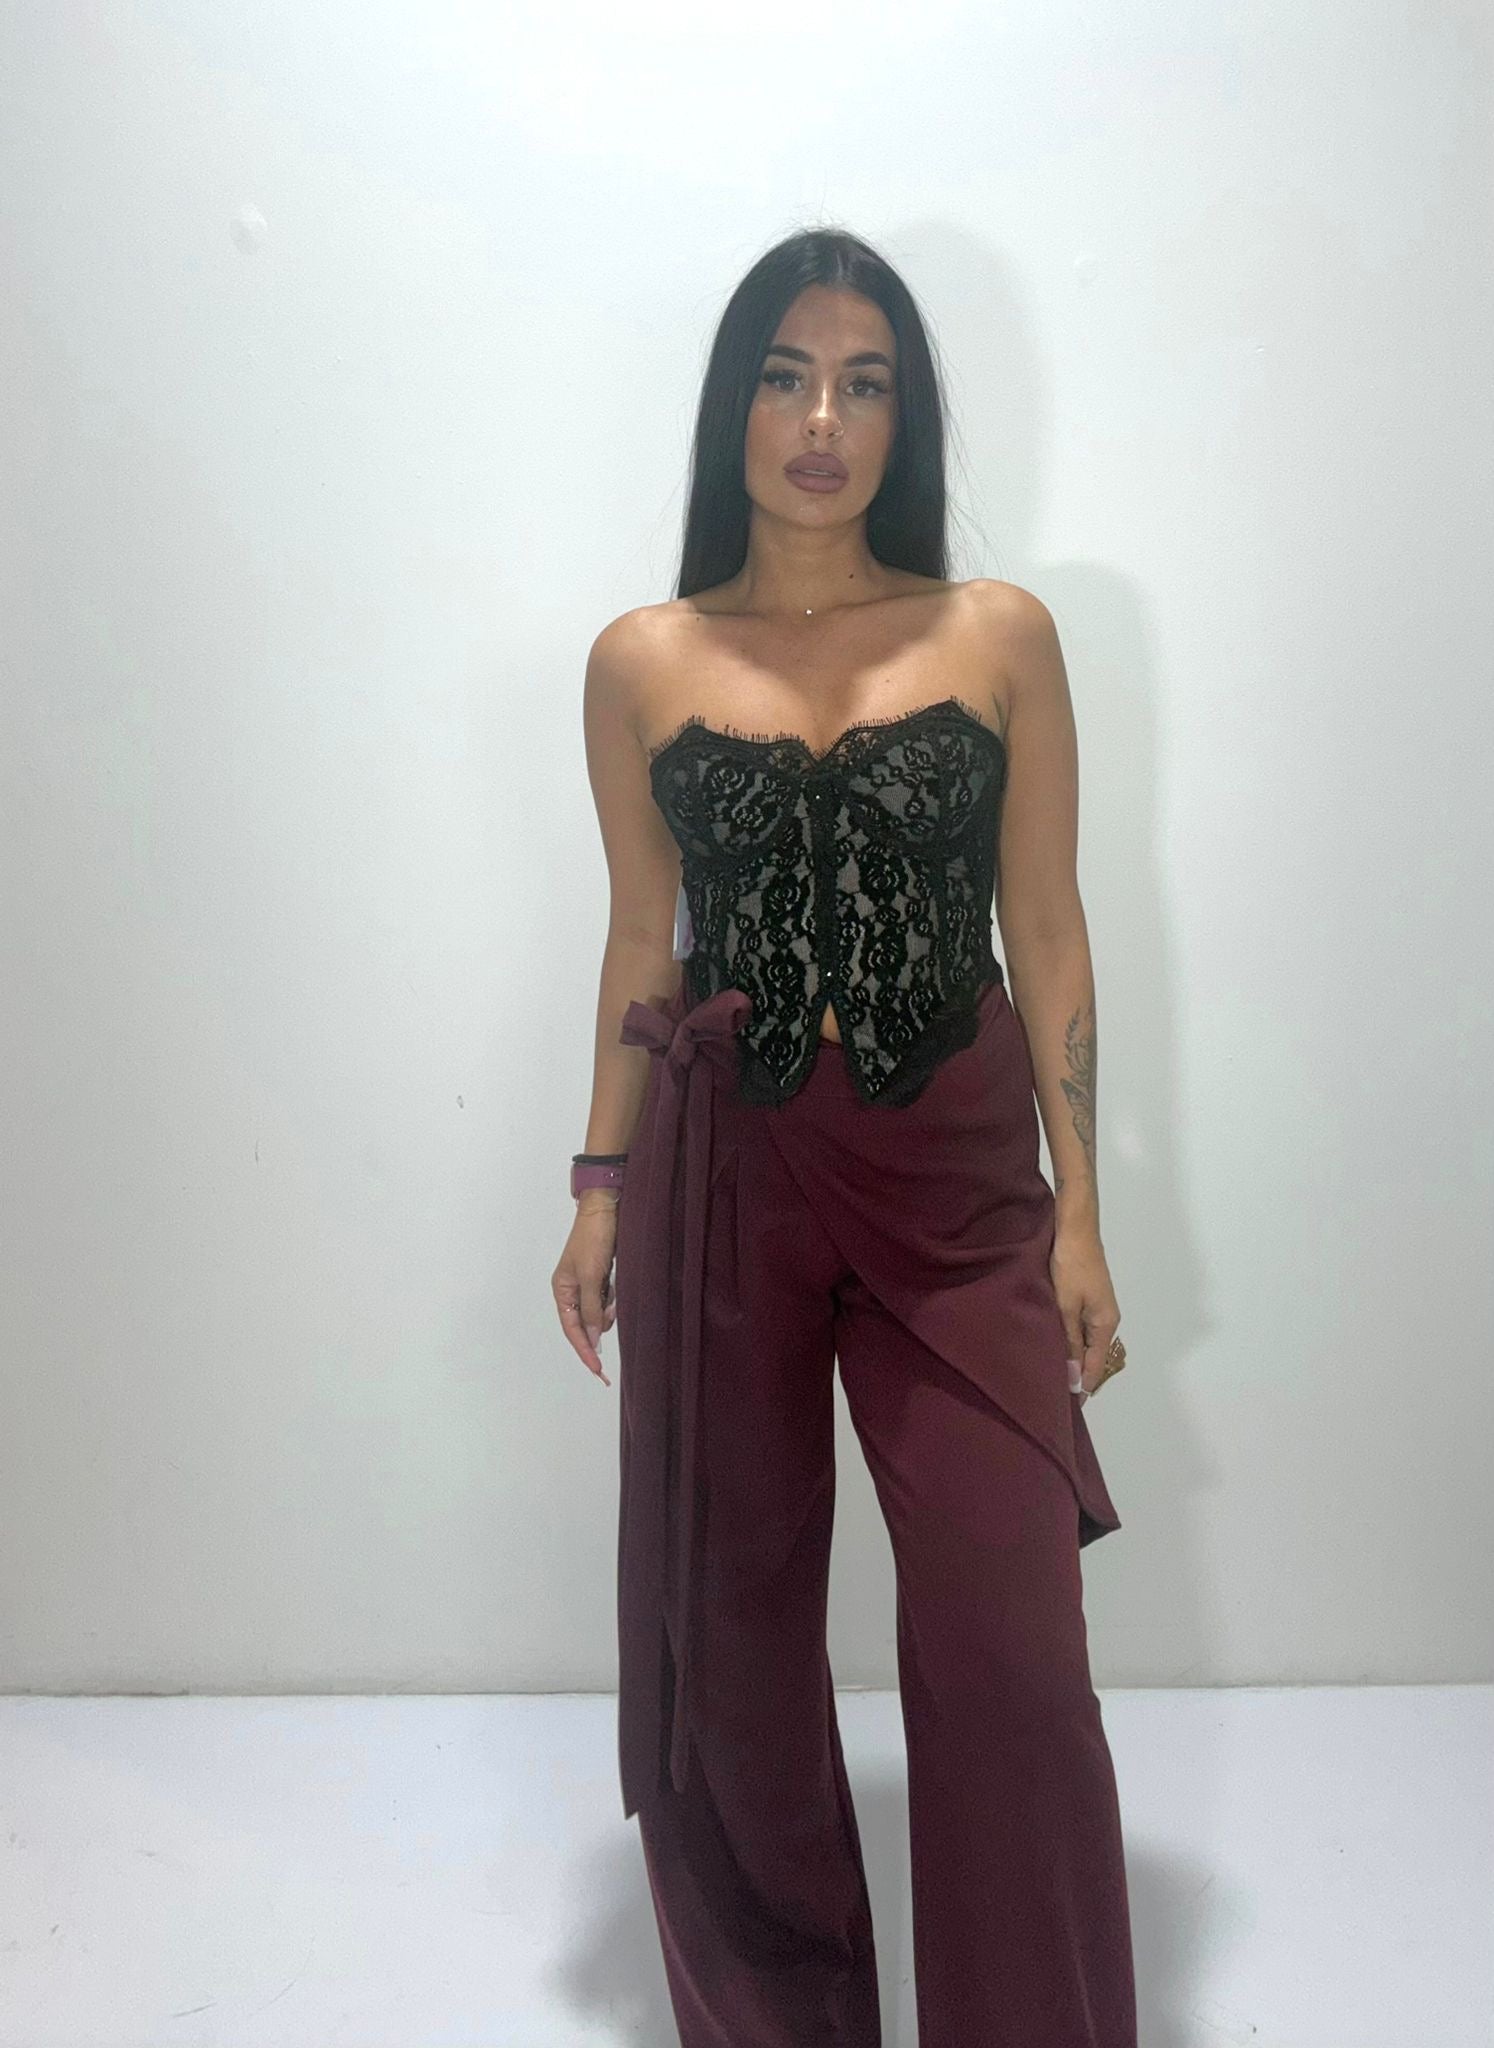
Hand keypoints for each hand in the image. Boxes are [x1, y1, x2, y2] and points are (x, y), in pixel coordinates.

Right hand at [551, 1194, 619, 1385]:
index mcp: (562, 1290)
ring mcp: (587, 1283)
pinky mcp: (601, 1276)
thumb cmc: (594, 1240)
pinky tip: (618, 1291)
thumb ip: (591, 1308)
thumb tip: (593, 1336)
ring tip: (616, 1297)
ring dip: (609, 1313)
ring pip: (598, 1313)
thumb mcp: (591, 1276)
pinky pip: (607, 1299)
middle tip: (608, 1349)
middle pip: (583, 1324)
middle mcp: (571, 1290)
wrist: (605, 1209)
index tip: (598, 1370)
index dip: (584, 1351)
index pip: (572, 1329)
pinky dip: (614, 1301)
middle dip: (598, 1332)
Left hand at [1049, 1223, 1120, 1402]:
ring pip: (1085, 1342)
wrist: (1075, 1229)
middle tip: (1054, 1394)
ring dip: (1072, 1357)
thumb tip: (1074, 1378)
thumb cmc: (1071, 1266)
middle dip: (1077, 1374)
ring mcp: (1097, 1308)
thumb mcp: (1066, 1307)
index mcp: (1105, 1324)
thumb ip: (1069, 1341)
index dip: (1082, 1385)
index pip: (1095, 1365)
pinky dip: (1069, 1340)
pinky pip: (1080, 1328)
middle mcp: (1106, 1320)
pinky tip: (1054, 1345)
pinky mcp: (1087, 1298)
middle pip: (1093, 1356)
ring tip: (1051, 1375)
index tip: (1069, 1407)